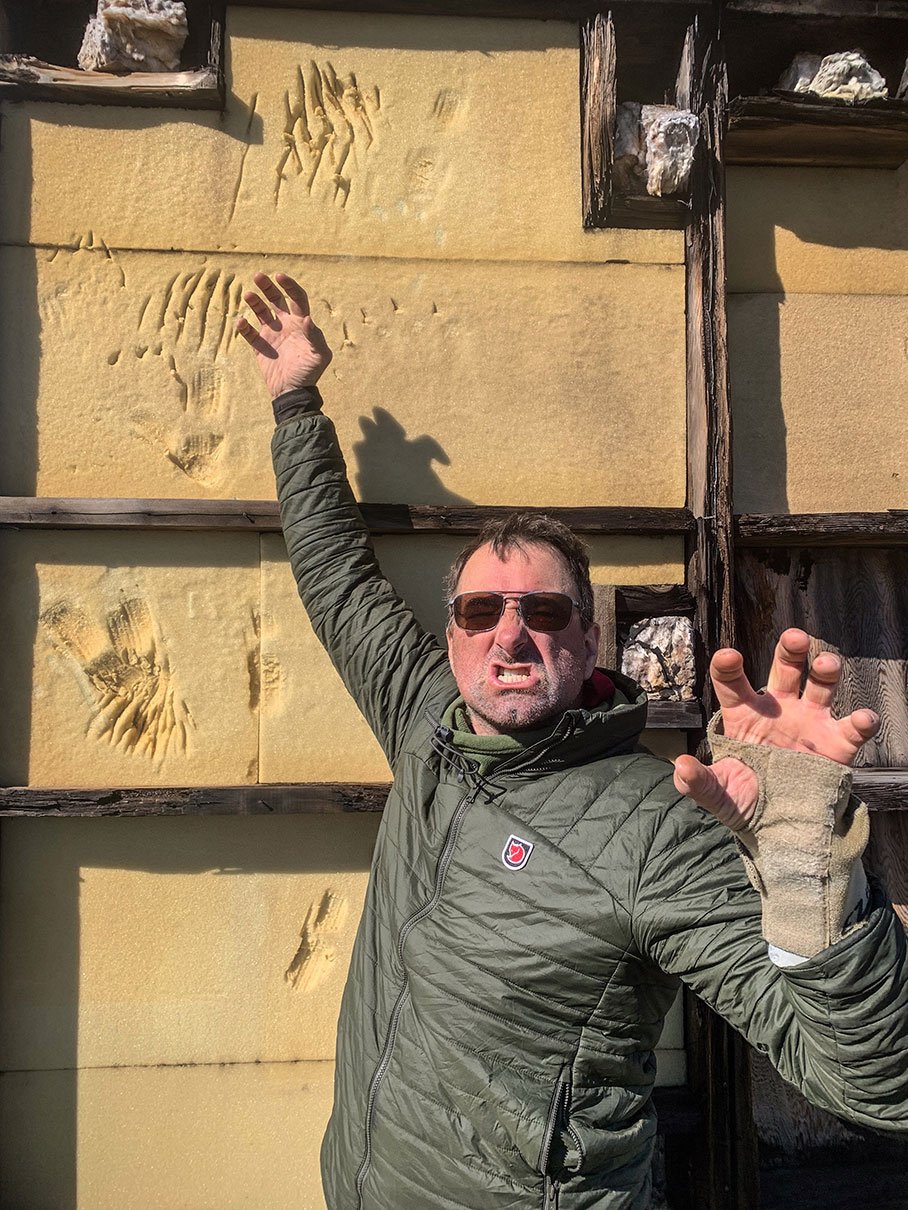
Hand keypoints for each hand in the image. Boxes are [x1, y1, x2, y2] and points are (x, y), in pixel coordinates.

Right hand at [236, 272, 332, 396]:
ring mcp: (272, 335)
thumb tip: (307, 318)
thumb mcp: (319, 356)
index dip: (289, 286)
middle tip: (258, 276)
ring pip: (261, 312)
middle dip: (267, 286)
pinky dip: (244, 328)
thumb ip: (315, 337)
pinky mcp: (260, 347)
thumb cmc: (309, 374)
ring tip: (248, 295)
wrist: (293, 393)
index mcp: (301, 323)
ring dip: (254, 302)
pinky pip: (250, 334)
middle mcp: (286, 325)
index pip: (296, 298)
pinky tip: (241, 322)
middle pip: (276, 299)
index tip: (279, 276)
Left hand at [673, 628, 879, 829]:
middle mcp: (779, 710)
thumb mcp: (720, 793)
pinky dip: (862, 721)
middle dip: (789, 650)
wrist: (782, 825)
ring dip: (825, 671)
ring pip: (820, 685)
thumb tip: (681, 766)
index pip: (732, 684)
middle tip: (794, 637)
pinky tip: (864, 719)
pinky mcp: (836, 744)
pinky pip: (852, 728)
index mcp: (744, 715)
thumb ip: (699, 782)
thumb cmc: (746, 799)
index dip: (728, 667)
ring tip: (826, 664)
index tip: (729, 656)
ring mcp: (809, 722)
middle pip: (784, 669)